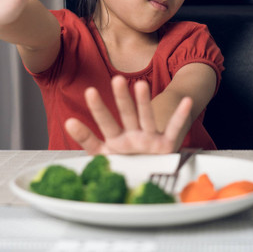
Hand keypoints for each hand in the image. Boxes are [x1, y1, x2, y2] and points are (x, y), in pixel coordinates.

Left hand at [65, 76, 191, 153]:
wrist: (149, 172)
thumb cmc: (124, 162)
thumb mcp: (104, 155)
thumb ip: (88, 141)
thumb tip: (68, 121)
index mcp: (115, 141)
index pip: (105, 123)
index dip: (98, 109)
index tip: (89, 92)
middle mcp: (132, 137)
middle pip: (126, 115)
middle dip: (121, 99)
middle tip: (116, 80)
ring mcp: (149, 140)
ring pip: (146, 118)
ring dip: (144, 102)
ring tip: (141, 85)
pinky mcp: (166, 146)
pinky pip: (174, 130)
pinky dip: (180, 117)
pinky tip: (185, 101)